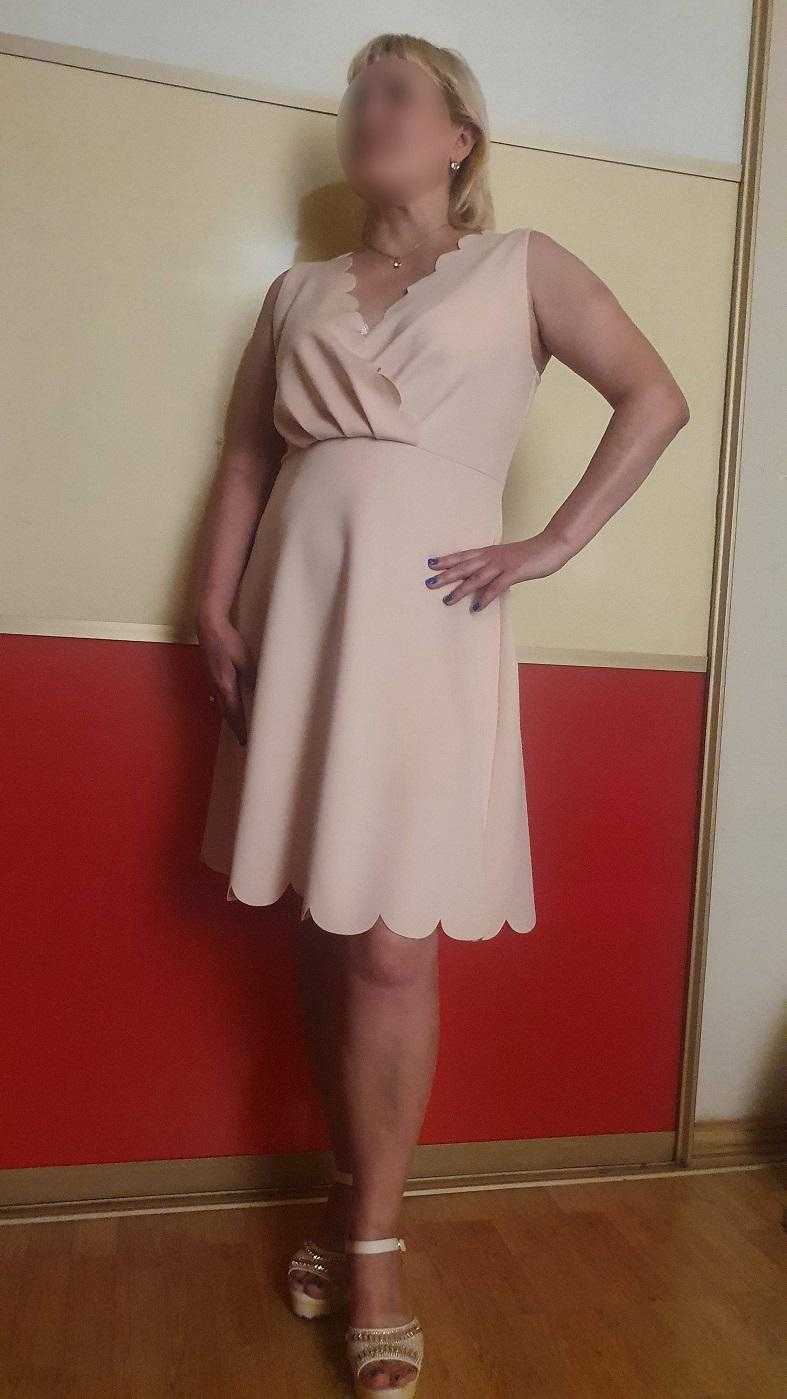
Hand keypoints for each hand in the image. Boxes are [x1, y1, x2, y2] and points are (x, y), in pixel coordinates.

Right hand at [196, 612, 256, 745]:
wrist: (208, 626)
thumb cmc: (227, 641)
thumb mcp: (245, 659)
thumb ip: (252, 676)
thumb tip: (260, 692)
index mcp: (225, 685)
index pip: (234, 712)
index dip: (240, 728)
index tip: (245, 742)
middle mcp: (216, 686)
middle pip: (226, 712)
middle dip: (234, 727)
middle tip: (242, 741)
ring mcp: (212, 680)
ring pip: (221, 705)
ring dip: (229, 717)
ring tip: (237, 728)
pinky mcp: (212, 674)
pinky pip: (219, 696)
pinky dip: (225, 706)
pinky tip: (228, 705)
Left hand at [425, 531, 571, 611]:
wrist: (553, 544)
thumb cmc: (532, 553)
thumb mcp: (509, 557)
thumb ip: (495, 567)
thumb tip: (485, 580)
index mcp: (490, 551)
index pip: (464, 555)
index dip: (447, 559)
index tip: (430, 564)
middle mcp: (492, 557)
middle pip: (464, 566)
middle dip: (446, 575)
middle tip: (428, 583)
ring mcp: (502, 565)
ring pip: (476, 577)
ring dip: (460, 589)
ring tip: (446, 600)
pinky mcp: (514, 573)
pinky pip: (496, 587)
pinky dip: (485, 597)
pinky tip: (476, 608)